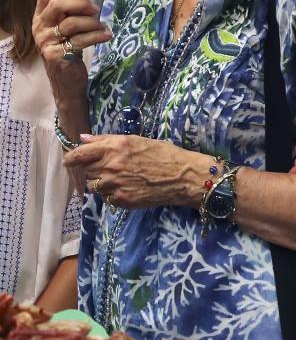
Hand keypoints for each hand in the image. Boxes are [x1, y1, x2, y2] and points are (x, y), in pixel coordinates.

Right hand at [32, 0, 111, 102]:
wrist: (68, 82)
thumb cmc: (70, 51)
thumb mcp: (67, 29)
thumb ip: (70, 12)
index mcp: (40, 19)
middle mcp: (39, 29)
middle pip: (56, 6)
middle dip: (80, 4)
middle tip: (96, 9)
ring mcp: (46, 43)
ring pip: (71, 23)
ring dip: (92, 23)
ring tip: (103, 27)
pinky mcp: (56, 56)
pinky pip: (80, 40)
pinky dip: (97, 36)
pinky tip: (107, 35)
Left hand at [64, 133, 212, 209]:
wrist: (181, 176)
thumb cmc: (162, 153)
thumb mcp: (134, 140)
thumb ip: (106, 140)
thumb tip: (83, 139)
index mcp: (114, 148)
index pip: (79, 154)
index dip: (71, 158)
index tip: (70, 160)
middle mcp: (111, 166)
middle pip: (85, 171)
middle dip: (92, 169)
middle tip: (107, 167)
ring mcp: (115, 185)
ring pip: (94, 186)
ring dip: (100, 182)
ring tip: (119, 178)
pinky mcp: (121, 200)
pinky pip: (106, 198)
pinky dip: (112, 193)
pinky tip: (127, 187)